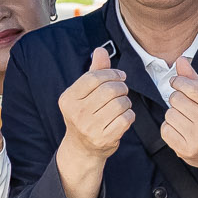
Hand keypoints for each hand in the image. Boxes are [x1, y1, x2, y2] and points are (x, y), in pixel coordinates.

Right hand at [58, 46, 134, 161]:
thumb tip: (100, 50)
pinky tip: (123, 117)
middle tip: (122, 91)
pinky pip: (126, 118)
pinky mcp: (104, 138)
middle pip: (110, 89)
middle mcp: (76, 113)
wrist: (82, 148)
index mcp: (68, 98)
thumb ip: (94, 71)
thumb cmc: (85, 115)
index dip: (112, 73)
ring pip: (121, 103)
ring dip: (126, 102)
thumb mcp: (84, 93)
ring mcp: (90, 127)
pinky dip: (129, 115)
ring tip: (122, 105)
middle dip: (121, 87)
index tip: (120, 75)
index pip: (94, 77)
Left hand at [163, 58, 197, 196]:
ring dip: (174, 114)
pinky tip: (181, 130)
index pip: (191, 87)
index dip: (179, 82)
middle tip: (186, 106)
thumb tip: (180, 60)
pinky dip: (169, 128)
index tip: (177, 83)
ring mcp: (196, 139)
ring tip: (186, 120)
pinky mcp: (185, 150)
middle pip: (176, 99)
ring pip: (169, 114)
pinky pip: (165, 129)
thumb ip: (195, 80)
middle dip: (177, 99)